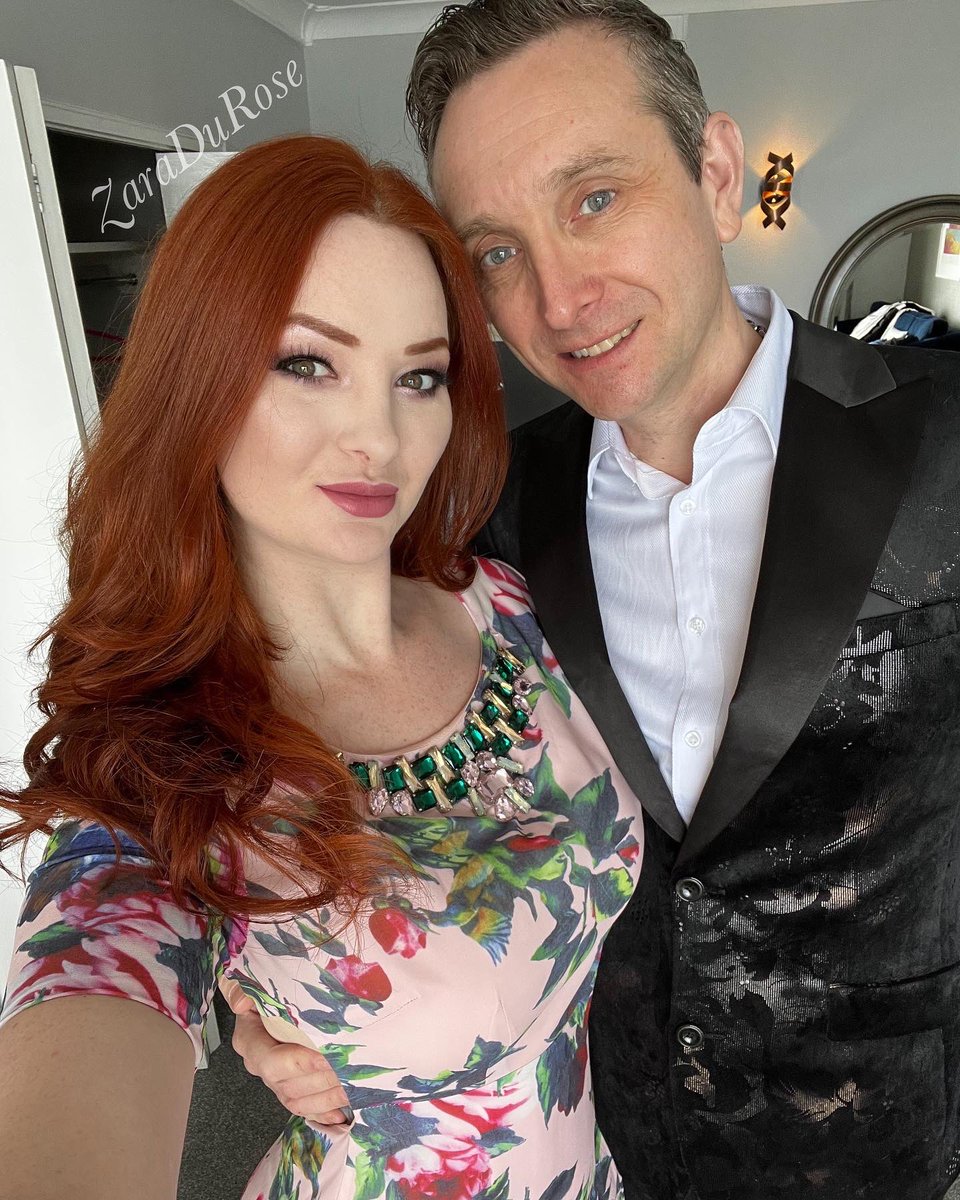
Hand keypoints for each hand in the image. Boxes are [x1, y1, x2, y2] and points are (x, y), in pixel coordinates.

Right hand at [219, 978, 352, 1123]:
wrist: (272, 998)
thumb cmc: (267, 990)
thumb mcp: (255, 983)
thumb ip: (244, 991)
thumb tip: (241, 1004)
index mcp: (250, 1041)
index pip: (270, 1062)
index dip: (300, 1064)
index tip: (326, 1059)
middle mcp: (260, 1065)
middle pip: (288, 1084)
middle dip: (322, 1082)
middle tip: (350, 1074)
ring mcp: (275, 1079)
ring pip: (298, 1100)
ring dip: (327, 1098)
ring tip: (353, 1091)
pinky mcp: (289, 1087)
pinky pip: (304, 1108)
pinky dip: (324, 1113)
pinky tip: (343, 1113)